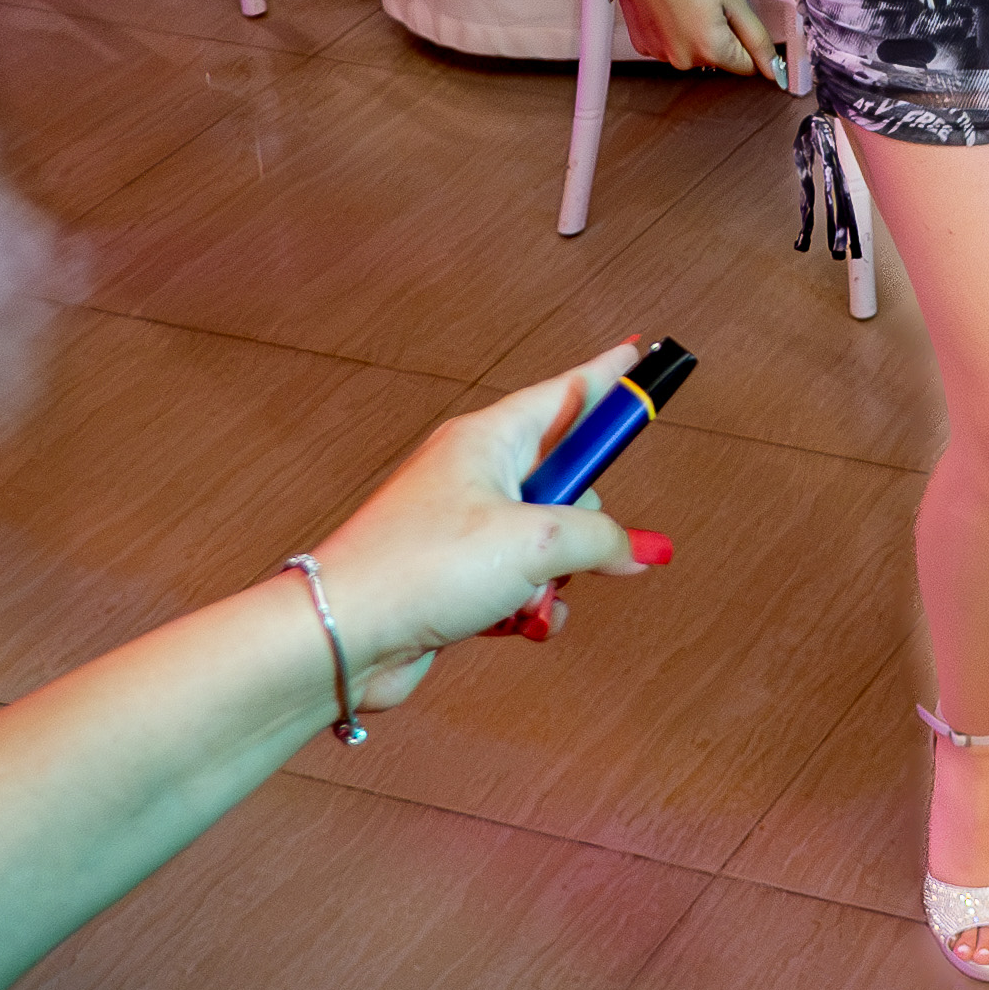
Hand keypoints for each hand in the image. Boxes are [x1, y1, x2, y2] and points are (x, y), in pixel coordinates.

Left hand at [301, 344, 670, 711]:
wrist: (347, 635)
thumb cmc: (419, 567)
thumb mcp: (536, 541)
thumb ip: (601, 538)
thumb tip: (634, 550)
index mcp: (488, 440)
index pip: (566, 393)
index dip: (609, 376)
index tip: (640, 355)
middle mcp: (476, 476)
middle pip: (566, 480)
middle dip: (585, 519)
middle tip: (580, 539)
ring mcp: (466, 529)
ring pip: (549, 542)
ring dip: (557, 575)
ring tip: (534, 592)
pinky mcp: (459, 578)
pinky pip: (522, 584)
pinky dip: (532, 605)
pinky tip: (523, 622)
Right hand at [601, 0, 780, 77]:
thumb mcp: (735, 0)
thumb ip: (757, 39)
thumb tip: (774, 70)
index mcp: (711, 50)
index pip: (747, 66)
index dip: (748, 42)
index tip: (737, 18)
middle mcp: (684, 61)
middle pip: (720, 59)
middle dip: (722, 35)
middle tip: (710, 4)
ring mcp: (661, 55)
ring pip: (695, 53)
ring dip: (698, 33)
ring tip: (688, 3)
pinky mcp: (644, 46)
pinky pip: (672, 46)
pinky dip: (676, 31)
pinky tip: (671, 8)